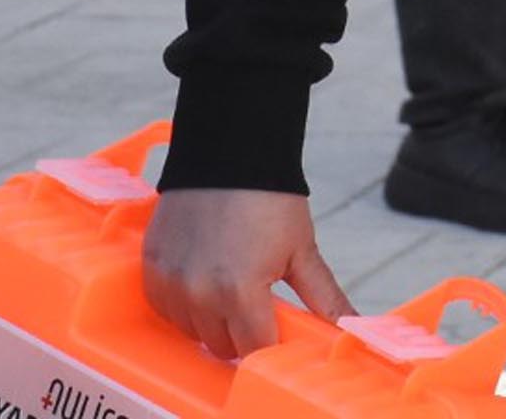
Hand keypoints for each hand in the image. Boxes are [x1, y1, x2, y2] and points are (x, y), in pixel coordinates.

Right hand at [140, 188, 352, 360]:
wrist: (229, 157)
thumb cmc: (271, 201)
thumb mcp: (303, 251)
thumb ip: (324, 297)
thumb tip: (354, 326)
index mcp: (240, 293)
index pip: (255, 348)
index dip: (271, 342)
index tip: (280, 330)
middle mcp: (198, 295)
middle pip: (222, 345)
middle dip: (243, 331)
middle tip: (258, 304)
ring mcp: (170, 283)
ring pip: (191, 331)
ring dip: (211, 320)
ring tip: (231, 285)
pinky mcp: (151, 269)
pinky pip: (165, 309)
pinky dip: (184, 304)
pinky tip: (204, 280)